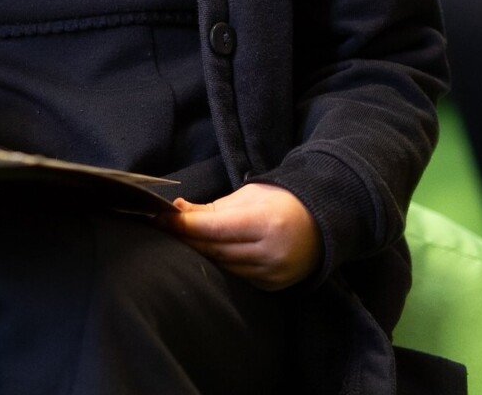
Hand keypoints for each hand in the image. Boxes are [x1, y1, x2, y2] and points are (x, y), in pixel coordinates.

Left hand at [168, 183, 319, 290]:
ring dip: (199, 253)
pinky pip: (235, 276)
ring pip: (222, 266)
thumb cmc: (282, 202)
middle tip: (162, 227)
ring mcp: (272, 273)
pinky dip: (219, 265)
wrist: (322, 225)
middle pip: (214, 249)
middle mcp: (270, 252)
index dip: (183, 225)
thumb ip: (212, 207)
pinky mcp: (271, 286)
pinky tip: (207, 254)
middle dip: (186, 239)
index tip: (159, 217)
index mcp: (265, 223)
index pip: (214, 229)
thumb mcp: (249, 196)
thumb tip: (176, 211)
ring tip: (180, 239)